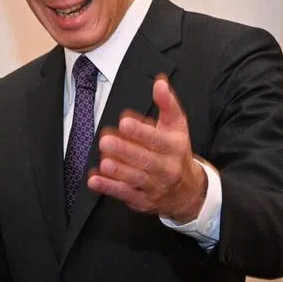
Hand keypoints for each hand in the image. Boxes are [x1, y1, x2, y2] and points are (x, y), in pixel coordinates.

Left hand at [86, 75, 206, 221]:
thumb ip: (167, 104)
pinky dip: (109, 188)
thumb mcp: (177, 126)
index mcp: (175, 148)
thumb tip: (160, 81)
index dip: (141, 132)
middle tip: (105, 141)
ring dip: (118, 171)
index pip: (157, 140)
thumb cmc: (178, 152)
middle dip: (125, 151)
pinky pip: (124, 194)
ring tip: (104, 162)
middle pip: (145, 160)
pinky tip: (94, 181)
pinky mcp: (142, 200)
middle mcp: (166, 168)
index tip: (124, 122)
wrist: (188, 191)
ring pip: (135, 179)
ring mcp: (154, 186)